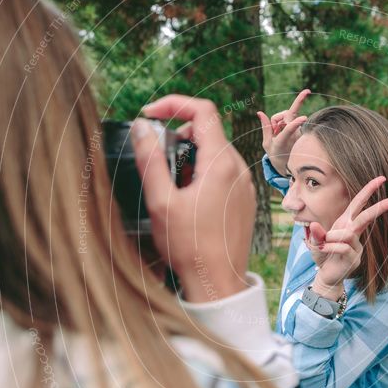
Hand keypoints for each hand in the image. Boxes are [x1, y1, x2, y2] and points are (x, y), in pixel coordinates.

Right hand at [131, 95, 254, 301]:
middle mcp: (239, 169)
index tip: (149, 115)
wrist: (219, 282)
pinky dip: (203, 174)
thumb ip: (150, 160)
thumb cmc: (190, 247)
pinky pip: (224, 173)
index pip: (203, 111)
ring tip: (171, 187)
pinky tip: (188, 201)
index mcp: (221, 163)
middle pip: (208, 132)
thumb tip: (142, 127)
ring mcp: (245, 185)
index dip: (174, 104)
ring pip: (216, 154)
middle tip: (156, 160)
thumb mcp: (161, 202)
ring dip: (189, 158)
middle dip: (178, 136)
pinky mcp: (245, 200)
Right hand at [256, 88, 311, 175]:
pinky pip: (292, 119)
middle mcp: (293, 137)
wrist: (288, 165)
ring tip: (277, 132)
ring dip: (281, 120)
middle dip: (284, 112)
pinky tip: (282, 132)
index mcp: (283, 142)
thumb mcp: (267, 143)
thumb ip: (265, 127)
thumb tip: (259, 112)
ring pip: (289, 115)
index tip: (304, 117)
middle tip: (286, 114)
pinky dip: (285, 122)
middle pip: (287, 114)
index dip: (295, 123)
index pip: (289, 130)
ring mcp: (300, 133)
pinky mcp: (302, 131)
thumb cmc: (275, 154)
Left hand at [307, 177, 387, 299]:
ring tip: (323, 243)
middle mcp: (353, 232)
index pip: (358, 204)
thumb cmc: (324, 256)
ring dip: (332, 237)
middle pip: (367, 216)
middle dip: (382, 206)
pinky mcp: (354, 258)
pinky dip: (330, 247)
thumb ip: (316, 234)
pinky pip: (343, 247)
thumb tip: (314, 225)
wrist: (326, 276)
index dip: (369, 190)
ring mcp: (356, 246)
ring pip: (348, 234)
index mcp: (345, 223)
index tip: (382, 179)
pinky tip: (323, 251)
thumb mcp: (315, 242)